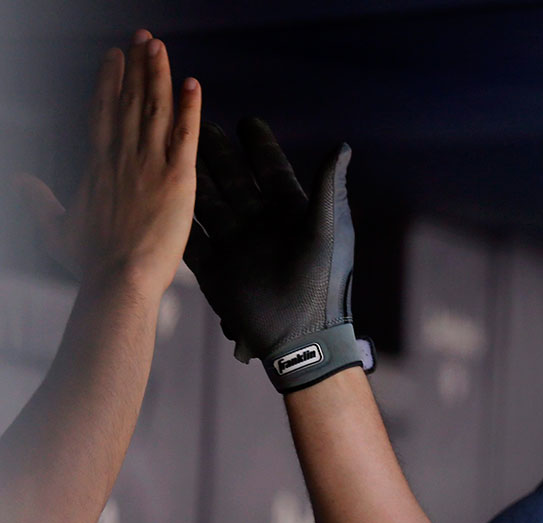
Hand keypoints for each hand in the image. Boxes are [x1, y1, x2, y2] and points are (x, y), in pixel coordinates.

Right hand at [14, 30, 199, 297]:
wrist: (120, 280)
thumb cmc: (91, 262)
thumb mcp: (56, 227)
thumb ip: (39, 200)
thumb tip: (20, 181)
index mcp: (97, 165)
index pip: (103, 112)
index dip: (109, 82)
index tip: (114, 57)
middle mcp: (122, 157)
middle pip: (129, 101)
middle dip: (137, 66)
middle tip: (144, 36)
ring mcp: (149, 165)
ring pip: (154, 109)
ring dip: (158, 75)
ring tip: (160, 46)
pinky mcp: (177, 178)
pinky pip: (185, 135)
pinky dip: (189, 108)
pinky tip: (193, 83)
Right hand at [186, 118, 366, 392]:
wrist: (301, 338)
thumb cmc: (323, 284)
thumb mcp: (328, 231)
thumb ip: (328, 188)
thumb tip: (342, 145)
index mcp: (292, 213)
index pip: (272, 170)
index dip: (259, 146)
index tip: (246, 121)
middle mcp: (261, 224)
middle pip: (234, 180)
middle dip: (216, 154)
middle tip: (196, 122)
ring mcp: (236, 245)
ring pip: (208, 203)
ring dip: (191, 179)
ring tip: (171, 150)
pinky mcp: (215, 269)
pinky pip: (191, 239)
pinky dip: (175, 220)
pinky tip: (156, 195)